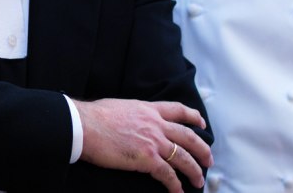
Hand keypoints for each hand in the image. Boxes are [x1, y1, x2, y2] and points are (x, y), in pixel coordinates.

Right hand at [74, 98, 210, 192]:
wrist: (83, 125)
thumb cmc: (94, 116)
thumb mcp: (120, 107)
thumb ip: (133, 114)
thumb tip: (131, 120)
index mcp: (148, 109)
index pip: (178, 110)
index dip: (193, 117)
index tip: (201, 124)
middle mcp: (155, 124)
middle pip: (188, 136)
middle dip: (202, 149)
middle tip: (209, 159)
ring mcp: (153, 141)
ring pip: (183, 157)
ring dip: (194, 170)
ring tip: (199, 180)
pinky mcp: (147, 159)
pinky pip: (168, 174)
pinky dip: (176, 185)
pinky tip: (179, 192)